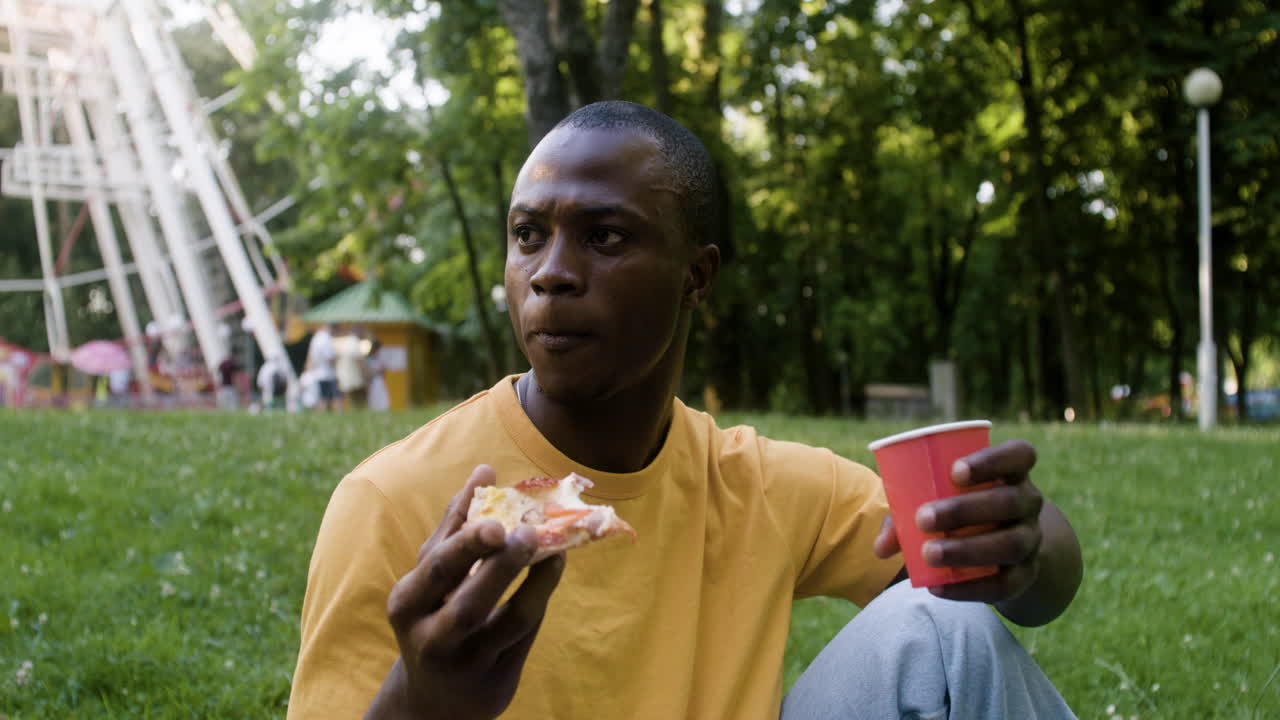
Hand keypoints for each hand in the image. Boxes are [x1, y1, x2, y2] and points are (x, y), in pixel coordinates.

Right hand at [367, 465, 564, 719]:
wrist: (435, 699)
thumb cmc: (433, 617)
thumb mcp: (431, 577)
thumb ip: (455, 525)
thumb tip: (485, 468)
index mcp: (406, 603)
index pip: (436, 567)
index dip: (467, 542)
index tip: (497, 518)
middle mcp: (431, 637)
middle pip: (468, 601)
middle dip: (500, 564)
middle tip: (528, 530)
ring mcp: (467, 662)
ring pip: (508, 619)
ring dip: (535, 579)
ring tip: (555, 547)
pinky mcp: (496, 678)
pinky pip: (525, 632)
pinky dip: (542, 596)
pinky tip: (554, 566)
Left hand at [874, 439, 1043, 603]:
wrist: (999, 547)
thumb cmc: (957, 508)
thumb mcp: (935, 500)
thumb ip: (904, 514)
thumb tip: (881, 547)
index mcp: (1011, 472)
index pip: (1020, 455)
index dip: (992, 460)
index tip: (954, 471)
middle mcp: (1029, 502)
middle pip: (1010, 501)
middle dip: (965, 510)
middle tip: (923, 519)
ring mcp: (1031, 539)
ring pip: (1011, 543)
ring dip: (967, 549)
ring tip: (928, 554)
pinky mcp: (1026, 574)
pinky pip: (1005, 583)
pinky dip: (970, 588)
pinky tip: (938, 586)